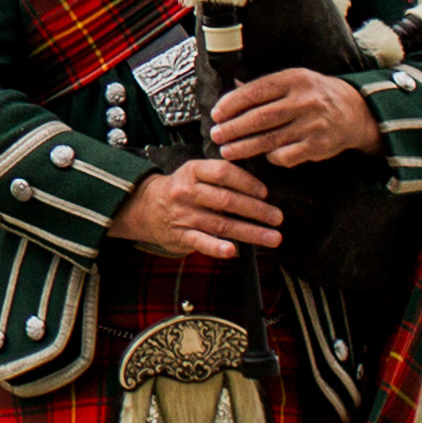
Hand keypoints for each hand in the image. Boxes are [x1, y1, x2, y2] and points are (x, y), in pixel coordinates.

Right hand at [114, 156, 286, 259]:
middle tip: (277, 217)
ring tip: (272, 237)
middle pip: (226, 200)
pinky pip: (200, 241)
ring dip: (250, 232)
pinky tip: (232, 251)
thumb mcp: (196, 173)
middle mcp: (187, 191)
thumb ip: (222, 176)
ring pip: (220, 224)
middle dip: (256, 210)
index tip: (264, 193)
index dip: (247, 182)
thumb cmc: (181, 188)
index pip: (224, 173)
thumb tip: (259, 190)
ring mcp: (183, 214)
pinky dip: (216, 247)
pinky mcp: (179, 235)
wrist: (144, 205)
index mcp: (193, 171)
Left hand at [210, 67, 373, 170]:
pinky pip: (285, 156)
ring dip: (244, 147)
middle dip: (234, 128)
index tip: (216, 113)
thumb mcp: (293, 80)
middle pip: (260, 118)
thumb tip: (231, 88)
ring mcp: (312, 125)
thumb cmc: (314, 94)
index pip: (256, 91)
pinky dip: (271, 157)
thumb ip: (264, 86)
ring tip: (227, 151)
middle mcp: (304, 101)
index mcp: (294, 80)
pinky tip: (262, 155)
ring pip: (270, 139)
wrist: (353, 111)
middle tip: (216, 134)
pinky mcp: (317, 146)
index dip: (232, 103)